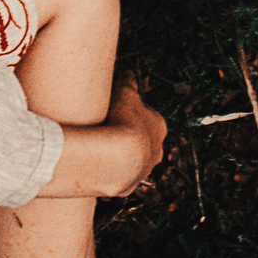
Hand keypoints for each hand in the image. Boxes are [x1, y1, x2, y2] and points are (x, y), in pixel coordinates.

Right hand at [107, 68, 166, 194]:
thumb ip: (128, 82)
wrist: (117, 158)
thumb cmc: (123, 122)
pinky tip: (98, 165)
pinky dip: (111, 171)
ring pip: (135, 161)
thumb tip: (128, 72)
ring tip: (101, 149)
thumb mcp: (125, 94)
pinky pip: (121, 177)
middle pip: (145, 141)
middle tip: (109, 130)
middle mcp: (157, 150)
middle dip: (130, 136)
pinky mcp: (130, 185)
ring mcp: (144, 170)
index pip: (149, 117)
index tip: (119, 110)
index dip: (133, 113)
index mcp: (159, 127)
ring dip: (121, 156)